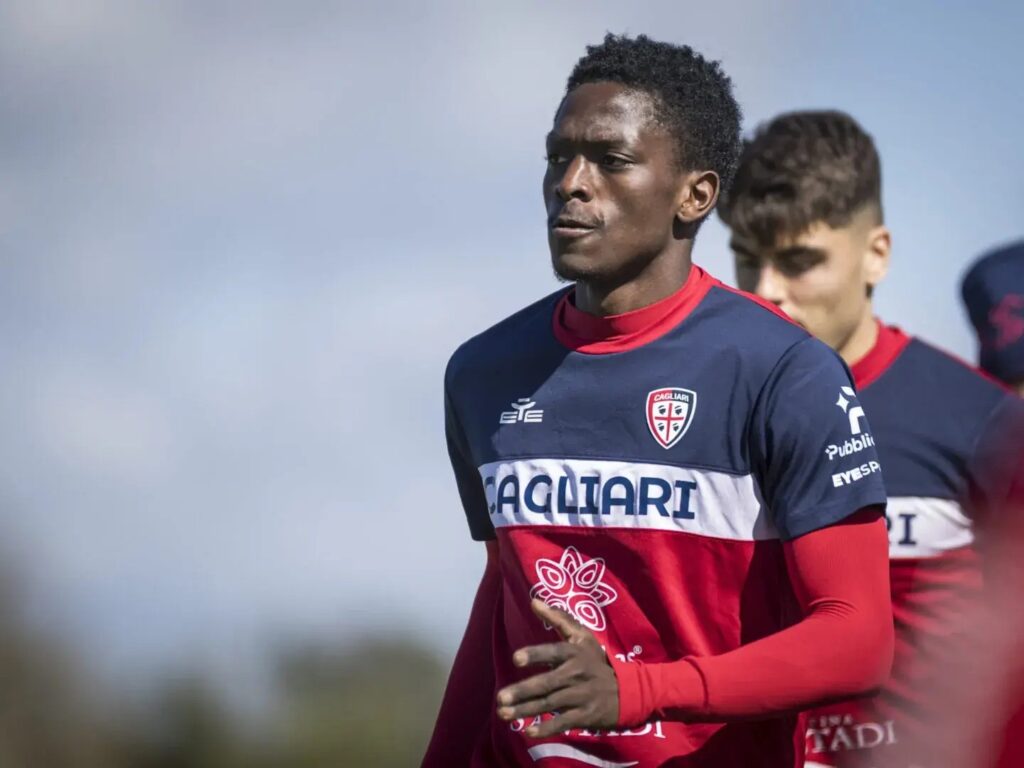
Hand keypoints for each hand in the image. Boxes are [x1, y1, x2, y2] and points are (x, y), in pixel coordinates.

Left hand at [496, 598, 618, 737]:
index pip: (553, 652)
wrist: (628, 690)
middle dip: (523, 691)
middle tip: (501, 697)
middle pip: (547, 683)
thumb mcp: (583, 636)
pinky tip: (528, 732)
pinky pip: (563, 723)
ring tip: (503, 714)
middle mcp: (577, 674)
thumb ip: (558, 618)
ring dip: (526, 711)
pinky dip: (546, 728)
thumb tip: (533, 601)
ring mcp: (581, 696)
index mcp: (575, 652)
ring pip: (550, 704)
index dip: (535, 655)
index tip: (515, 659)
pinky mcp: (585, 716)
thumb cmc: (596, 660)